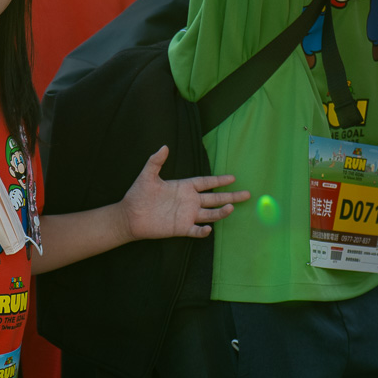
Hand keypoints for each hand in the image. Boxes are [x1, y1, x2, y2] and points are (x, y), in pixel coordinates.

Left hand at [118, 147, 248, 240]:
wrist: (130, 216)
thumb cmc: (138, 194)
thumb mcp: (147, 175)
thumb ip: (156, 161)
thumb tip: (164, 146)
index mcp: (184, 187)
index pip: (206, 182)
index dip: (219, 180)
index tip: (233, 177)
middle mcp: (189, 201)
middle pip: (214, 198)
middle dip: (230, 196)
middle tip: (247, 194)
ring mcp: (186, 215)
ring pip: (210, 213)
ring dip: (220, 211)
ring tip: (231, 208)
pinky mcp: (181, 228)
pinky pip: (196, 230)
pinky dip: (203, 230)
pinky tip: (208, 228)